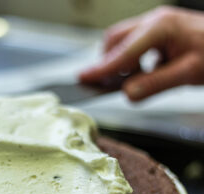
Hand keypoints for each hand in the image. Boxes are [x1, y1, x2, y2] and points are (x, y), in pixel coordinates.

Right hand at [79, 6, 203, 100]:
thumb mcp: (189, 73)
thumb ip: (156, 84)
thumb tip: (128, 93)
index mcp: (161, 28)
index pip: (123, 53)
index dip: (101, 69)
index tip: (83, 79)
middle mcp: (154, 21)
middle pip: (115, 40)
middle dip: (108, 63)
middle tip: (107, 86)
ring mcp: (155, 24)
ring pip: (121, 41)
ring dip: (119, 62)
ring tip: (133, 80)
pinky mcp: (157, 31)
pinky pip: (132, 44)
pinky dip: (130, 61)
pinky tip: (142, 72)